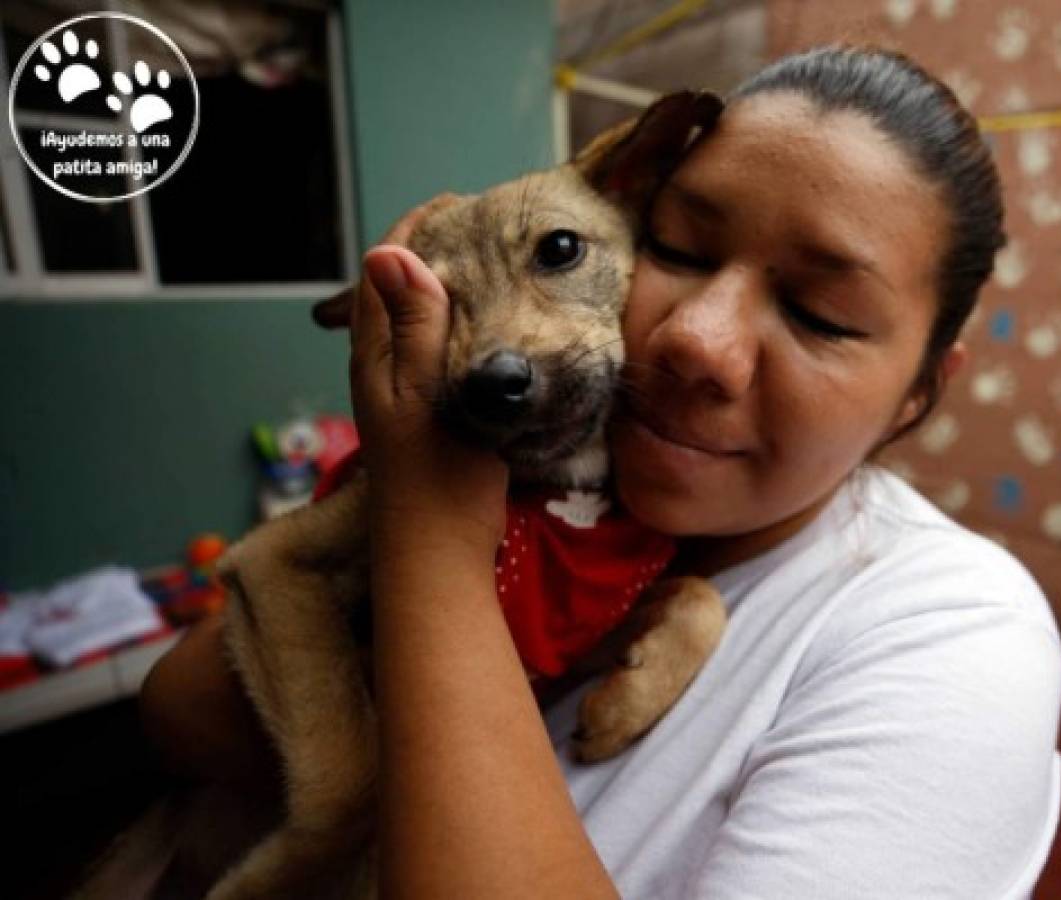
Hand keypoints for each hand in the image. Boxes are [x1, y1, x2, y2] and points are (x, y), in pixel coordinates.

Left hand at [349, 197, 508, 554]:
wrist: (437, 558)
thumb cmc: (437, 481)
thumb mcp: (429, 395)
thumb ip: (414, 326)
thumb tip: (389, 253)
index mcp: (374, 357)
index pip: (381, 271)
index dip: (414, 230)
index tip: (459, 206)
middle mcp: (381, 369)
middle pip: (396, 291)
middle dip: (431, 251)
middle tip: (482, 231)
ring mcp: (402, 395)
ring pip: (416, 322)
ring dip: (444, 288)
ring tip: (490, 269)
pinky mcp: (426, 416)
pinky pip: (435, 352)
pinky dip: (457, 326)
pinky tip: (490, 333)